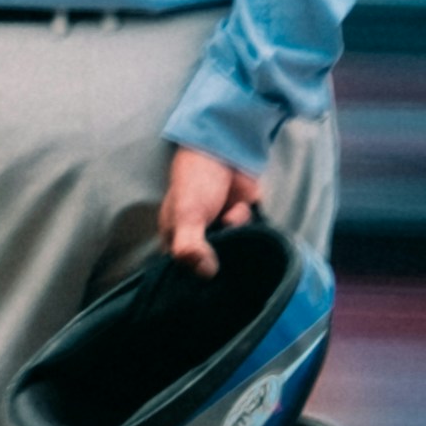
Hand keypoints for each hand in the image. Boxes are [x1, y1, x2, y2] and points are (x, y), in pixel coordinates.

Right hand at [160, 144, 262, 272]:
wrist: (224, 149)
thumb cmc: (195, 181)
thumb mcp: (186, 217)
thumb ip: (191, 249)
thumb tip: (207, 274)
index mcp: (176, 239)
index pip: (183, 271)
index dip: (194, 275)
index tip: (207, 274)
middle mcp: (198, 239)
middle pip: (211, 265)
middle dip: (220, 257)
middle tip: (222, 239)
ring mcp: (221, 231)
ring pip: (233, 251)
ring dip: (235, 233)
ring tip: (230, 213)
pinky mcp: (242, 222)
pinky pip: (248, 236)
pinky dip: (246, 221)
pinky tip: (240, 206)